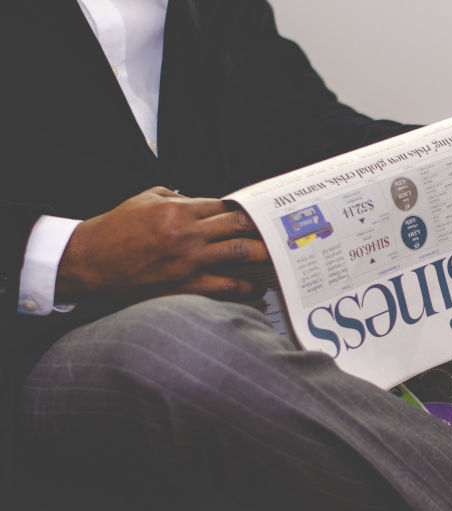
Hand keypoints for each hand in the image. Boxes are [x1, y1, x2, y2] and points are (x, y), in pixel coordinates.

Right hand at [56, 187, 269, 304]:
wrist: (88, 263)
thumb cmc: (114, 231)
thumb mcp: (143, 200)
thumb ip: (176, 198)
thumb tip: (204, 203)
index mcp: (178, 211)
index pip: (224, 206)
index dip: (244, 209)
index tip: (258, 214)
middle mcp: (187, 235)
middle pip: (239, 226)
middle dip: (262, 228)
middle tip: (281, 232)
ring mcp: (188, 263)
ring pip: (240, 254)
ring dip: (264, 256)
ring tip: (278, 258)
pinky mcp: (185, 288)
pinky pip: (226, 288)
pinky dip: (246, 288)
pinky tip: (257, 288)